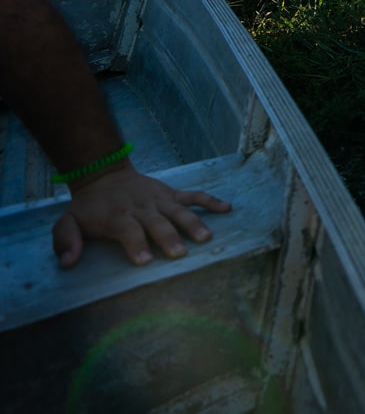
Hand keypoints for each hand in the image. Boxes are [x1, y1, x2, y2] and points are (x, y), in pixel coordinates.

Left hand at [53, 163, 231, 267]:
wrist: (104, 174)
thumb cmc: (89, 206)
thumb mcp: (67, 221)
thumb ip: (66, 240)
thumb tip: (68, 263)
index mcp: (118, 216)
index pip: (129, 230)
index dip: (136, 245)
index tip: (144, 261)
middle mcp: (142, 207)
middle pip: (157, 222)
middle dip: (168, 237)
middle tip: (179, 253)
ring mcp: (159, 199)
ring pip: (179, 210)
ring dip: (193, 223)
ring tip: (206, 237)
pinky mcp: (171, 193)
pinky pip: (194, 195)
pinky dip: (211, 201)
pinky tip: (227, 208)